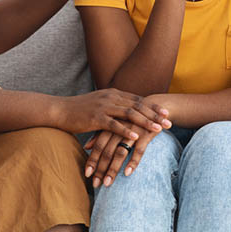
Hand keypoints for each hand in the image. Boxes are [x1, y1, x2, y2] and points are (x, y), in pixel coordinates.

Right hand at [56, 88, 170, 137]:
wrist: (61, 110)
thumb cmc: (80, 110)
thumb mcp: (101, 105)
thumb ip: (115, 107)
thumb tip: (128, 113)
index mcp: (114, 94)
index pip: (138, 100)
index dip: (153, 107)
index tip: (166, 113)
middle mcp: (111, 98)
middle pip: (138, 106)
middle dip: (155, 114)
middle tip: (169, 122)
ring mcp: (104, 106)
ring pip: (130, 114)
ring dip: (146, 122)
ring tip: (159, 129)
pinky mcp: (95, 117)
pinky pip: (114, 125)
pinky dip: (126, 131)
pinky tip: (136, 137)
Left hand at [83, 122, 159, 187]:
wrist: (154, 105)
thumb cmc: (131, 116)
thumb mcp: (115, 123)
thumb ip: (100, 133)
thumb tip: (86, 146)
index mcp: (110, 124)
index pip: (97, 145)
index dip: (92, 160)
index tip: (87, 175)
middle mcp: (119, 128)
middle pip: (107, 151)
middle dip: (100, 169)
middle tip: (95, 184)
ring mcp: (133, 130)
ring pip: (120, 152)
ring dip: (113, 169)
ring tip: (107, 184)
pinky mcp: (146, 133)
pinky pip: (139, 150)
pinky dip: (133, 161)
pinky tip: (127, 173)